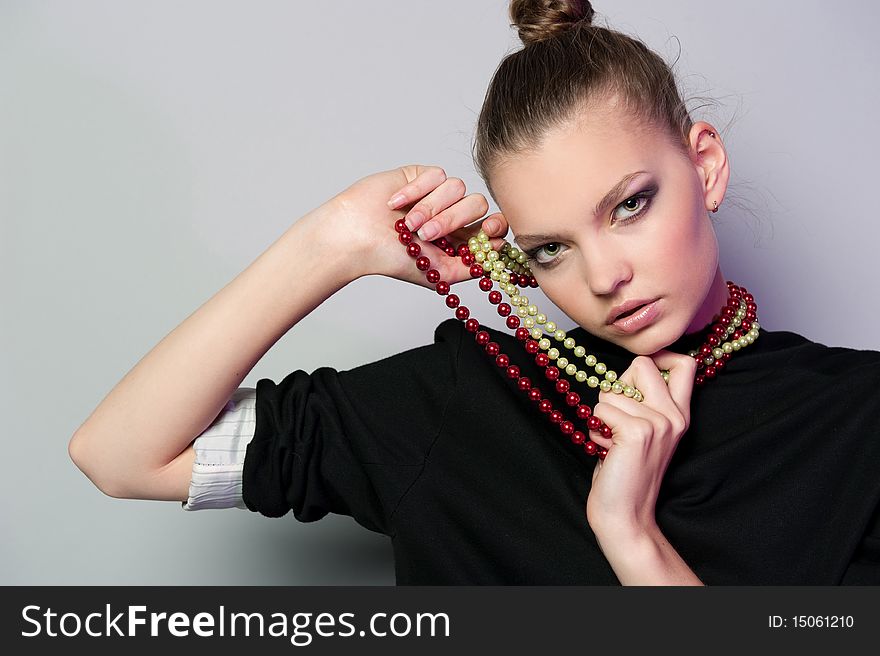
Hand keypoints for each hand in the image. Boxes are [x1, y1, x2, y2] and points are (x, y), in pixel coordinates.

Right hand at [331, 165, 508, 286]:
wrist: (356, 238)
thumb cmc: (391, 259)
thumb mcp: (438, 273)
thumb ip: (471, 267)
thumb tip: (500, 252)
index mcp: (458, 238)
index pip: (492, 224)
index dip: (496, 224)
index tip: (487, 229)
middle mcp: (450, 214)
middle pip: (477, 204)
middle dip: (454, 220)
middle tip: (428, 234)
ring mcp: (436, 193)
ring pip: (458, 187)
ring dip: (432, 208)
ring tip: (409, 224)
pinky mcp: (420, 175)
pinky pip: (436, 175)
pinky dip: (416, 192)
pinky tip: (395, 205)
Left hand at [584, 351, 697, 540]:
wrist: (626, 516)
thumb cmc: (625, 473)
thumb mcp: (643, 432)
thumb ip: (643, 403)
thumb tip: (625, 375)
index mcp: (679, 414)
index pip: (684, 363)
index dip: (658, 357)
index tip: (637, 378)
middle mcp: (674, 415)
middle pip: (642, 364)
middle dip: (619, 385)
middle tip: (618, 418)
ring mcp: (659, 423)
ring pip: (610, 391)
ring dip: (601, 416)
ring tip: (612, 443)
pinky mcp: (637, 432)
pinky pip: (600, 410)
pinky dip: (595, 429)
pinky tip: (607, 450)